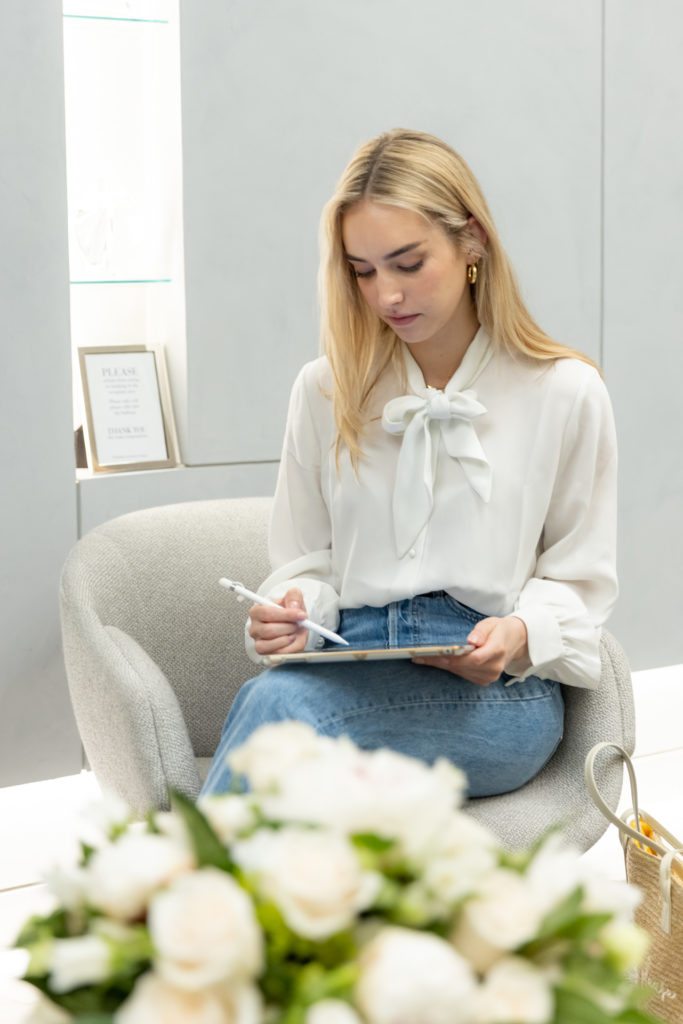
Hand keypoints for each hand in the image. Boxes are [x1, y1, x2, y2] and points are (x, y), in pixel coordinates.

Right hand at [248, 587, 309, 654]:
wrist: (295, 628)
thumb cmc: (290, 615)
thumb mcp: (294, 600)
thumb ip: (294, 596)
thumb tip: (293, 605)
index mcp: (257, 611)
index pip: (267, 613)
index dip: (286, 614)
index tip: (300, 614)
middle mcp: (254, 627)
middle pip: (269, 630)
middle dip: (289, 627)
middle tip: (298, 624)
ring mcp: (258, 641)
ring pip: (272, 642)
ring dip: (288, 637)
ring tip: (293, 632)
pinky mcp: (264, 653)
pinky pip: (276, 653)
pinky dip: (288, 647)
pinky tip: (291, 640)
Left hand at [412, 616, 527, 686]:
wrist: (515, 642)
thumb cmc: (500, 630)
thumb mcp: (492, 624)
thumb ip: (481, 631)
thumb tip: (472, 640)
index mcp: (497, 651)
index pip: (472, 658)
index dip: (452, 657)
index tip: (434, 653)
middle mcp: (494, 667)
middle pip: (462, 667)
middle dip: (439, 661)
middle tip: (418, 656)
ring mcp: (490, 676)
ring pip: (460, 672)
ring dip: (441, 665)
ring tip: (422, 658)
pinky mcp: (484, 680)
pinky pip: (463, 675)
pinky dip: (450, 668)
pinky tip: (437, 662)